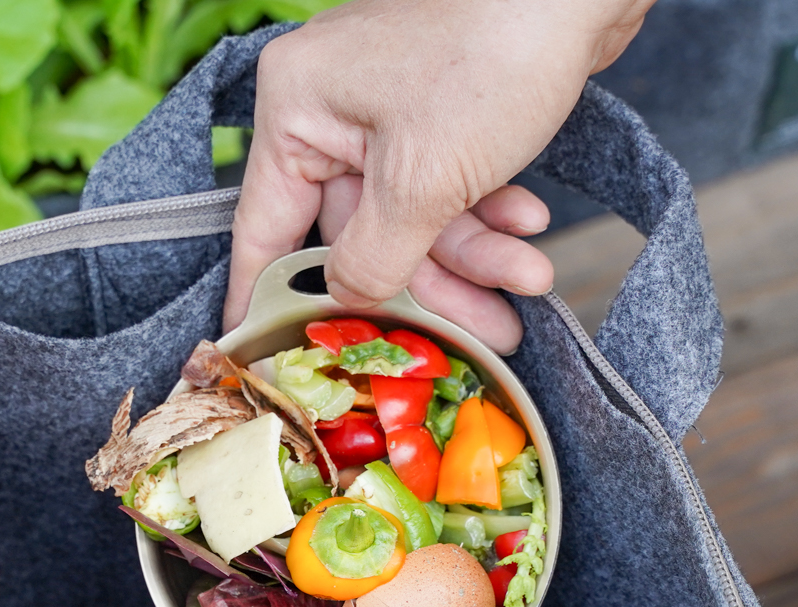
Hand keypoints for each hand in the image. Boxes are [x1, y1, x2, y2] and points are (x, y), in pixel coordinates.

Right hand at [224, 0, 653, 351]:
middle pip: (359, 233)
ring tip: (531, 278)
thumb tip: (345, 300)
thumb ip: (373, 259)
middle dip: (430, 283)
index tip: (266, 356)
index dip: (267, 296)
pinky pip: (446, 185)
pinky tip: (529, 222)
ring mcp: (388, 104)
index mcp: (298, 108)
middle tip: (484, 333)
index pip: (265, 226)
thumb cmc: (493, 57)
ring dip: (473, 255)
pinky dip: (486, 211)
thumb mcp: (423, 183)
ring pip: (413, 215)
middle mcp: (332, 105)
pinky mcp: (440, 105)